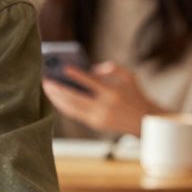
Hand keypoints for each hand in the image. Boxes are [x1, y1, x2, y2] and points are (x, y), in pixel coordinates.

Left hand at [43, 61, 163, 136]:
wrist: (146, 121)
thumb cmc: (136, 95)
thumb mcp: (130, 77)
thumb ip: (113, 68)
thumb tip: (92, 69)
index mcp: (113, 93)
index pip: (91, 82)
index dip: (77, 75)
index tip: (65, 68)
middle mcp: (104, 106)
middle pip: (75, 97)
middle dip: (58, 89)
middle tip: (45, 80)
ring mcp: (98, 117)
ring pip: (71, 107)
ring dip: (56, 98)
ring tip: (46, 88)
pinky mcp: (94, 124)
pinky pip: (74, 114)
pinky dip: (63, 106)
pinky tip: (55, 98)